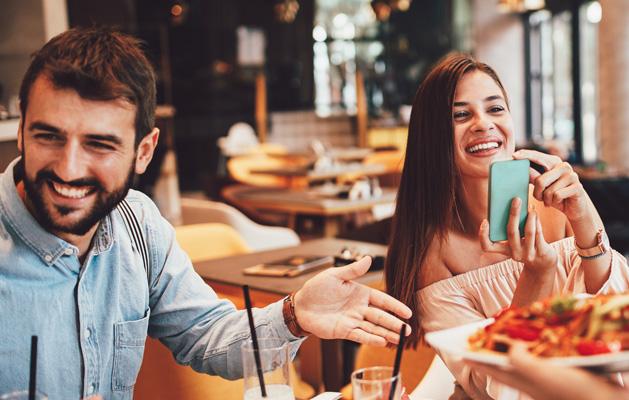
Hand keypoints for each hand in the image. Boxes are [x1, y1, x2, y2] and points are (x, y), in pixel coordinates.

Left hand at [293, 256, 411, 345]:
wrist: (301, 305)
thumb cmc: (317, 288)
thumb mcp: (335, 276)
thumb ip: (353, 271)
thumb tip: (368, 258)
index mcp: (360, 293)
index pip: (382, 300)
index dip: (395, 306)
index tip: (408, 313)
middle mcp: (359, 308)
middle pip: (380, 316)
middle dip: (394, 323)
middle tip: (407, 330)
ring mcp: (352, 320)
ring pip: (373, 328)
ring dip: (386, 333)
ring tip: (399, 339)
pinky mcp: (344, 331)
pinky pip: (360, 335)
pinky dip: (371, 339)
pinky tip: (382, 342)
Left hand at [467, 344, 626, 399]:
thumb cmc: (577, 394)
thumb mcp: (544, 377)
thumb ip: (522, 363)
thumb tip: (510, 346)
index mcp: (524, 382)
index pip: (492, 369)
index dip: (475, 359)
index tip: (458, 349)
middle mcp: (533, 381)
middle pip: (506, 364)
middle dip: (492, 350)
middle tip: (481, 336)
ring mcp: (549, 378)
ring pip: (524, 360)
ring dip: (515, 346)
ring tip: (505, 333)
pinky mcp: (565, 373)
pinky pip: (544, 357)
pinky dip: (538, 346)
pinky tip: (541, 338)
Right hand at [480, 198, 556, 271]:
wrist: (543, 263)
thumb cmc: (526, 245)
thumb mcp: (516, 240)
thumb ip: (512, 228)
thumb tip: (513, 206)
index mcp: (504, 251)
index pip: (487, 247)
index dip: (483, 235)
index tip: (485, 221)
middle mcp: (514, 254)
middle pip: (511, 232)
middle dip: (513, 214)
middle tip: (516, 200)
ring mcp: (528, 254)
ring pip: (528, 232)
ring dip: (530, 217)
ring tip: (530, 206)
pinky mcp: (541, 252)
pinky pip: (539, 233)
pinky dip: (537, 222)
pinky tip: (535, 214)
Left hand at [514, 149, 589, 221]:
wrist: (575, 208)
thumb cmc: (555, 196)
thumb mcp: (542, 186)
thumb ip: (533, 176)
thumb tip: (520, 167)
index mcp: (554, 162)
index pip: (538, 157)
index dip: (526, 156)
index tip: (513, 155)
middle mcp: (564, 166)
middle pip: (540, 180)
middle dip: (537, 193)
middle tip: (540, 198)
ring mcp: (572, 175)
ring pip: (548, 191)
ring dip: (546, 199)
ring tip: (551, 200)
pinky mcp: (578, 186)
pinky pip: (557, 195)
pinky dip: (555, 202)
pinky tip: (560, 201)